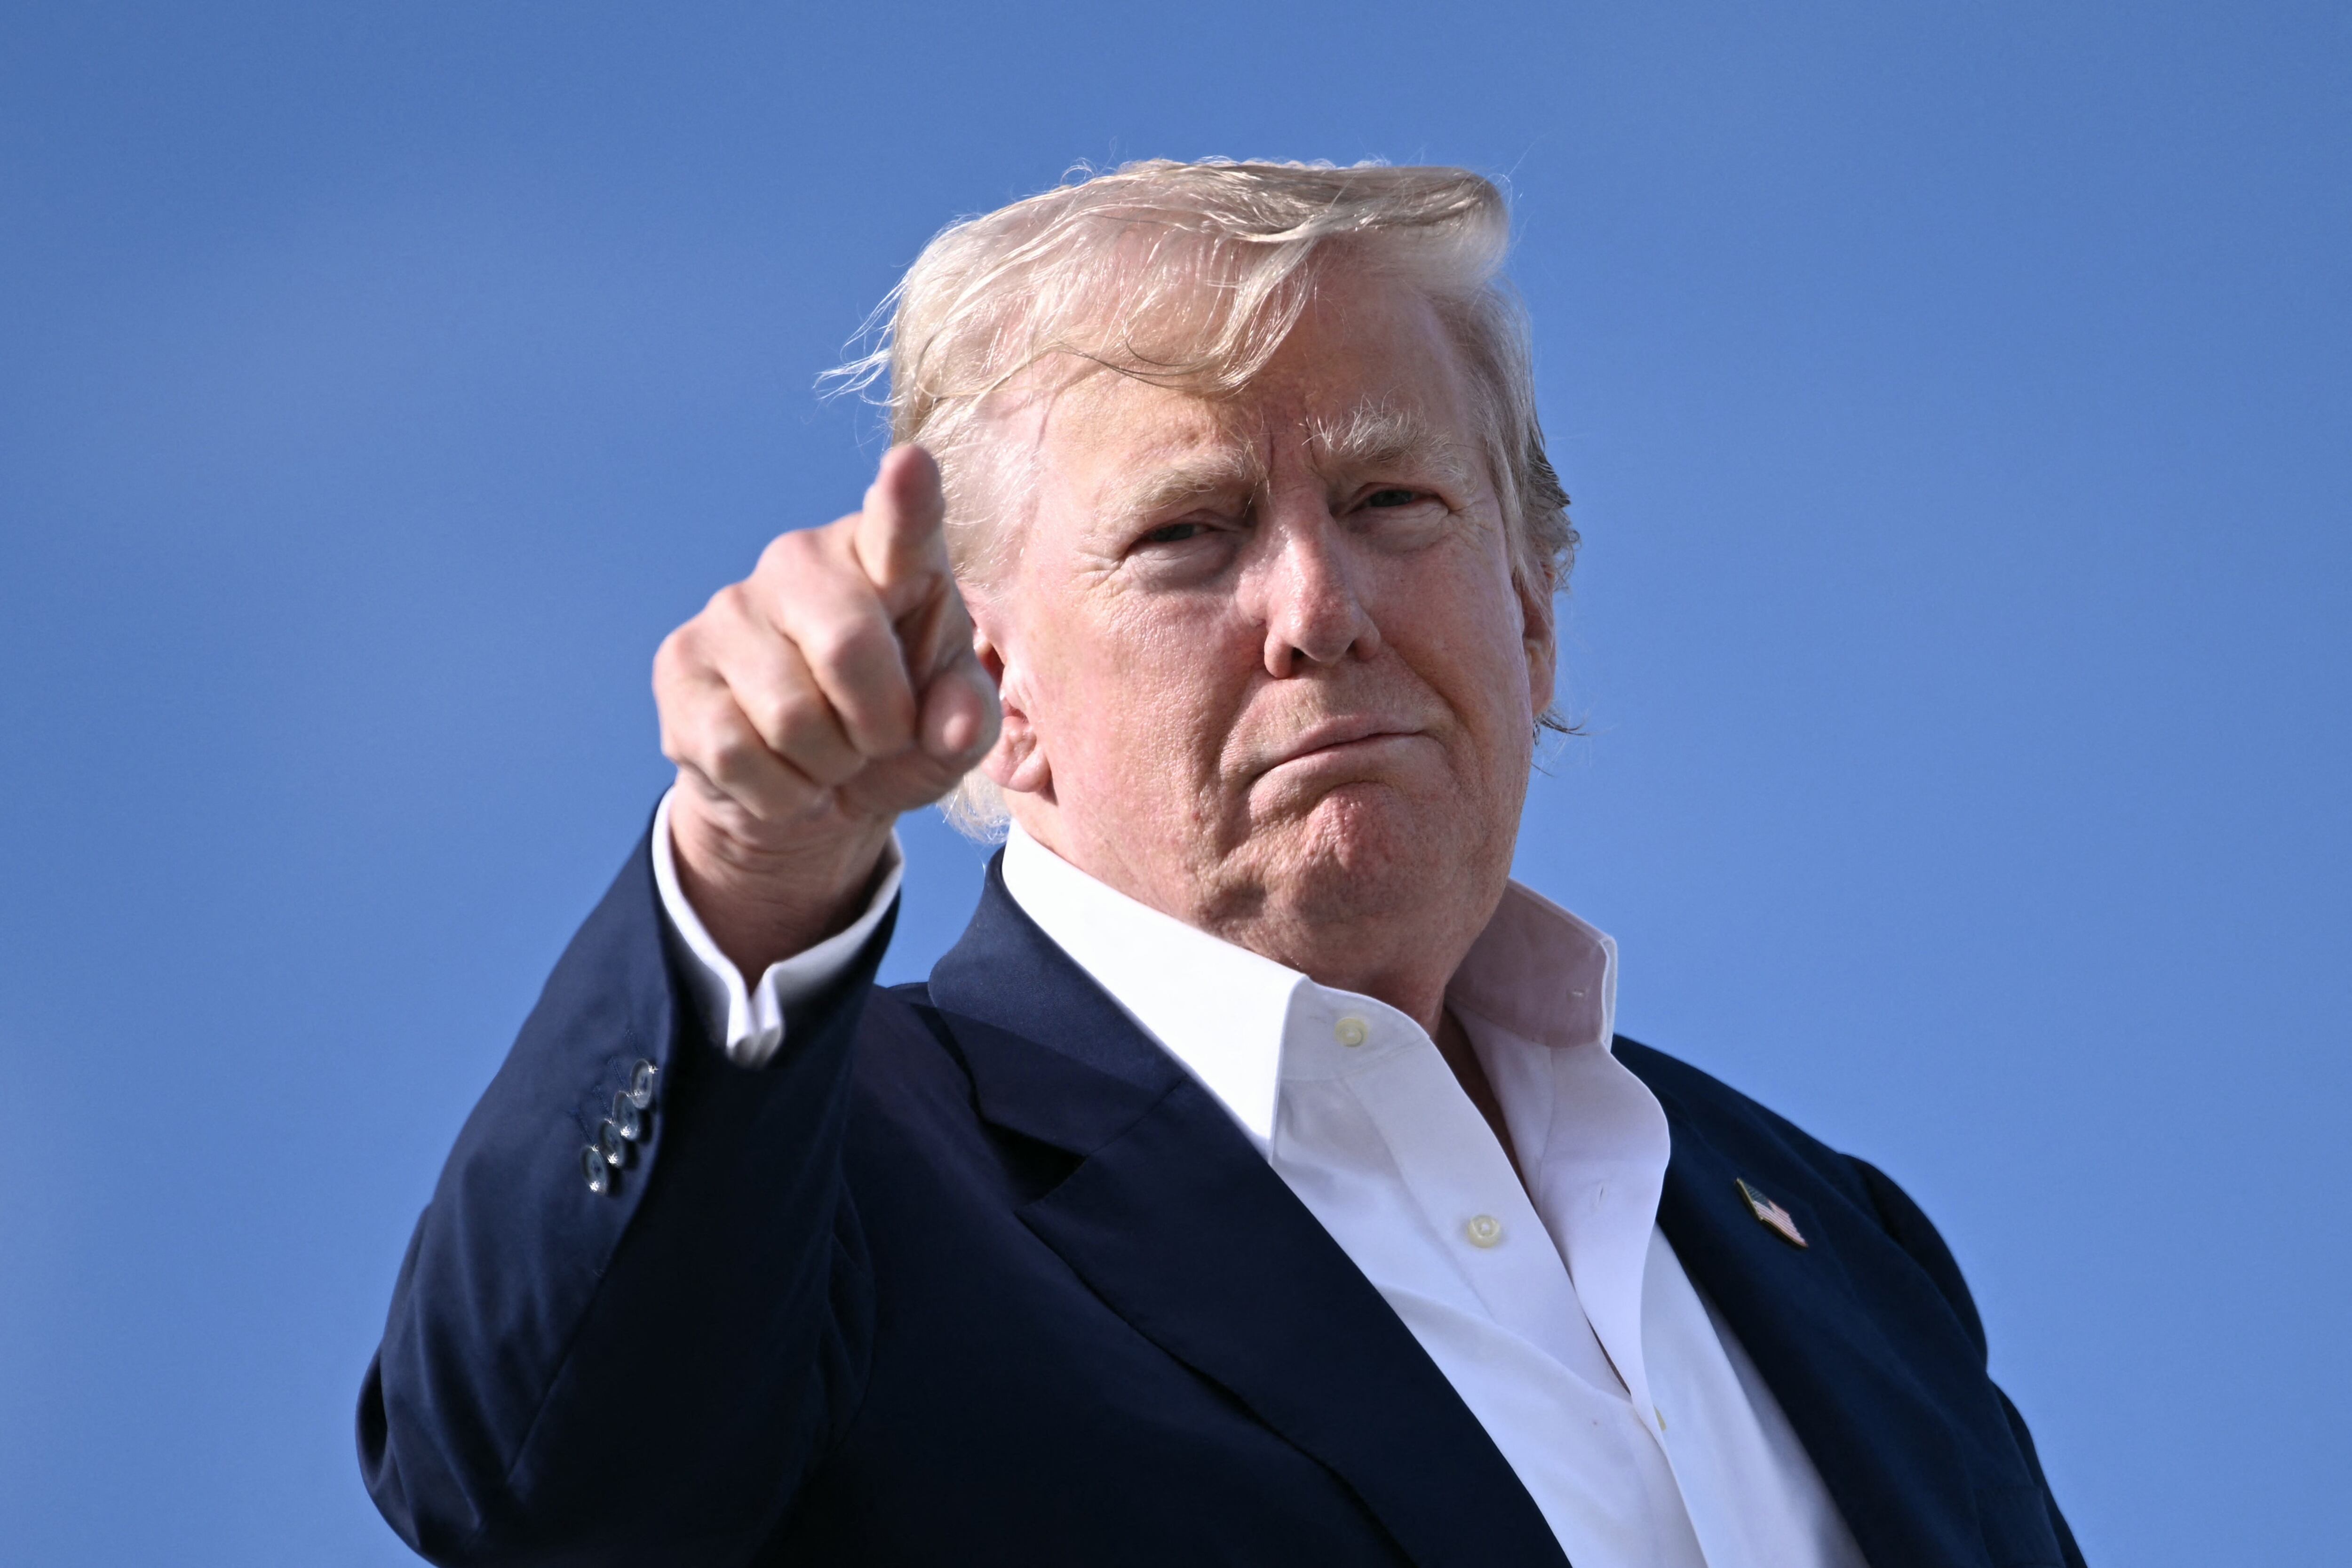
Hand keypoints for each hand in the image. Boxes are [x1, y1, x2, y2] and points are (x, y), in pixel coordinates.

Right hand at [653, 445, 997, 976]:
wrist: (813, 794)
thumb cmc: (895, 735)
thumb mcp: (950, 732)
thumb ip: (967, 716)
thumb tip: (950, 726)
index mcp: (886, 559)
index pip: (900, 526)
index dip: (905, 499)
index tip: (911, 465)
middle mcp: (800, 560)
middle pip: (847, 645)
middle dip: (879, 724)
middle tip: (879, 740)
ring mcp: (730, 607)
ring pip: (790, 715)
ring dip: (828, 765)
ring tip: (830, 757)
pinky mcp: (678, 665)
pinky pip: (737, 751)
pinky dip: (779, 792)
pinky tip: (784, 776)